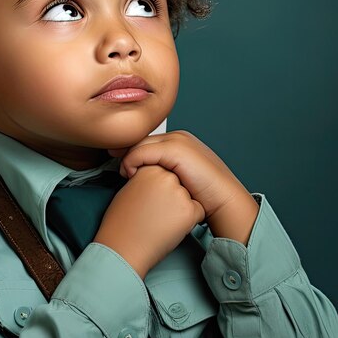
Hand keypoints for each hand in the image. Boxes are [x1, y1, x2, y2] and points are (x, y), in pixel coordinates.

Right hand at [94, 164, 205, 278]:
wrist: (123, 246)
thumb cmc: (122, 222)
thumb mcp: (128, 189)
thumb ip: (145, 180)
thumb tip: (156, 180)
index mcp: (149, 169)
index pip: (164, 171)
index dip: (158, 187)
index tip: (149, 198)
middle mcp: (165, 177)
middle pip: (177, 182)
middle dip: (171, 195)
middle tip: (155, 210)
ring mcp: (178, 193)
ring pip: (188, 196)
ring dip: (179, 207)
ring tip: (160, 219)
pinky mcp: (188, 211)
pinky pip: (197, 211)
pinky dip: (189, 220)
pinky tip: (171, 226)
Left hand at [108, 130, 259, 244]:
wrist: (224, 200)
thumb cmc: (205, 196)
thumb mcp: (181, 179)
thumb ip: (165, 172)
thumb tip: (144, 175)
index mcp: (181, 141)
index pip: (148, 140)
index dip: (131, 150)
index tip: (119, 161)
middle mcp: (178, 137)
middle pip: (142, 139)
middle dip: (125, 150)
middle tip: (112, 160)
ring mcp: (177, 141)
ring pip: (139, 144)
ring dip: (127, 158)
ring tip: (123, 173)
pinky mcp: (175, 150)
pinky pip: (142, 152)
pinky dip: (131, 162)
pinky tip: (128, 174)